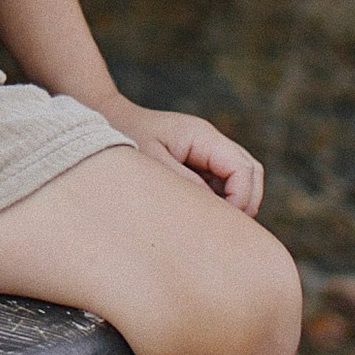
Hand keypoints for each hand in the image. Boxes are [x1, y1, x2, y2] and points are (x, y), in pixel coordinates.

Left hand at [100, 92, 265, 219]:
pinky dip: (218, 202)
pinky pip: (222, 185)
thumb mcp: (151, 164)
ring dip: (233, 203)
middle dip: (245, 202)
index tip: (222, 223)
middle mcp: (210, 142)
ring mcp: (206, 153)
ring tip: (207, 224)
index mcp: (202, 135)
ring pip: (240, 180)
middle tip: (222, 230)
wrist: (103, 124)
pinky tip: (195, 216)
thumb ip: (185, 184)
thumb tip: (215, 209)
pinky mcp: (198, 165)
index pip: (243, 168)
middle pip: (251, 173)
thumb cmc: (123, 140)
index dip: (241, 199)